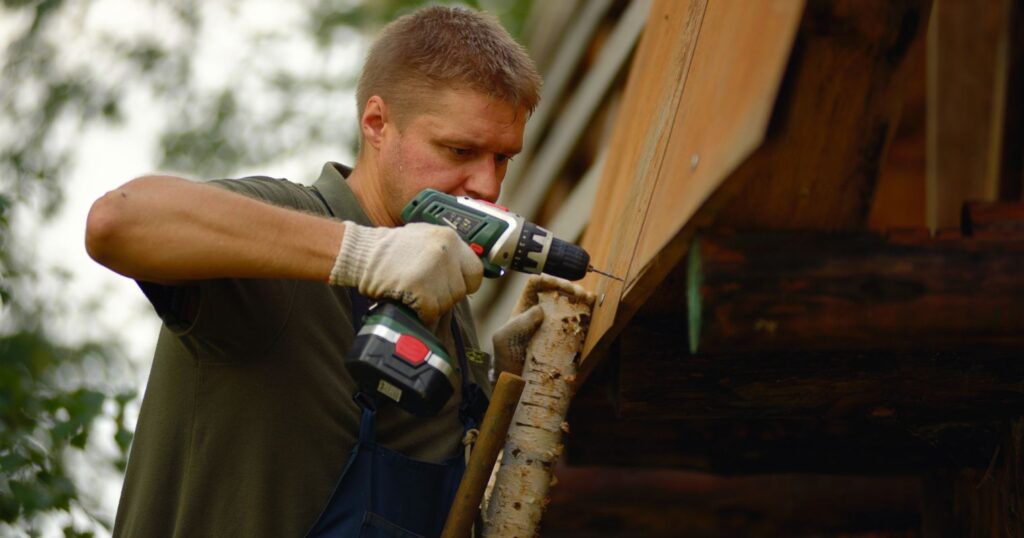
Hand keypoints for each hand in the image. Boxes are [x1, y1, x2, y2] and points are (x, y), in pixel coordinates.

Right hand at [329, 221, 482, 322]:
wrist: (362, 253)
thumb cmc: (389, 248)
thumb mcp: (424, 236)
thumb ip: (447, 250)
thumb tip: (462, 270)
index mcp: (449, 238)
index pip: (475, 271)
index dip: (465, 282)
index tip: (453, 286)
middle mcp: (446, 252)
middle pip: (460, 291)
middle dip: (444, 296)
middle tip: (425, 290)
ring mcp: (434, 271)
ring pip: (447, 303)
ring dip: (431, 305)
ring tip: (414, 292)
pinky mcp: (422, 289)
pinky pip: (431, 312)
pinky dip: (421, 313)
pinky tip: (408, 300)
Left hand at [493, 275, 595, 374]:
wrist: (513, 379)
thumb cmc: (505, 355)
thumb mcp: (503, 337)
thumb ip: (518, 322)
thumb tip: (540, 310)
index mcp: (525, 306)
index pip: (536, 283)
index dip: (547, 279)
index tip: (557, 284)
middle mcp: (541, 310)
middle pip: (557, 289)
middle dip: (568, 286)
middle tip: (577, 293)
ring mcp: (554, 322)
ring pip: (570, 302)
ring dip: (581, 297)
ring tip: (587, 299)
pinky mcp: (565, 335)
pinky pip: (578, 320)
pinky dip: (586, 313)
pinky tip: (591, 310)